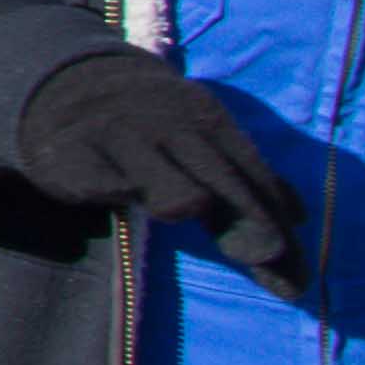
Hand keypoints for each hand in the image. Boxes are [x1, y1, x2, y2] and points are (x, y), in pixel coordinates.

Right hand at [14, 50, 307, 294]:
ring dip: (180, 196)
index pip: (253, 177)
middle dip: (247, 221)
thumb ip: (243, 175)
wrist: (63, 81)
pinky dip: (117, 187)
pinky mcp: (74, 152)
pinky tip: (124, 194)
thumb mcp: (199, 137)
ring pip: (161, 173)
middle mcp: (170, 124)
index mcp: (208, 120)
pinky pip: (104, 179)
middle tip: (265, 258)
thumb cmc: (147, 124)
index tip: (297, 284)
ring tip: (185, 212)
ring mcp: (121, 135)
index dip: (276, 226)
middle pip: (220, 179)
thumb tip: (301, 216)